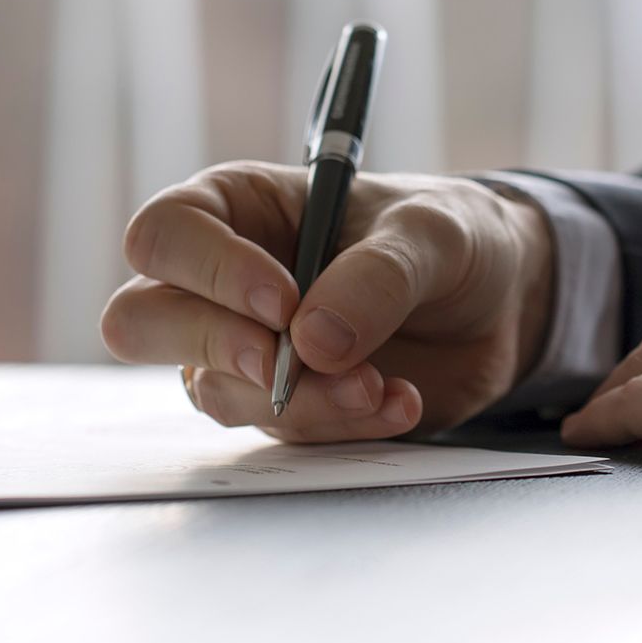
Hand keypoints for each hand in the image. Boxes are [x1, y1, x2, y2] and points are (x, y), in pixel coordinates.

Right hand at [100, 162, 551, 440]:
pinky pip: (282, 433)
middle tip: (287, 364)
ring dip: (300, 401)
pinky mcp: (285, 408)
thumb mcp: (432, 235)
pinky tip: (398, 402)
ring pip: (216, 393)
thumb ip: (377, 277)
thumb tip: (314, 343)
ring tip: (381, 385)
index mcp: (237, 209)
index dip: (207, 271)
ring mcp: (245, 352)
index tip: (282, 301)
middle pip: (141, 322)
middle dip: (212, 347)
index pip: (164, 236)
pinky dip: (342, 427)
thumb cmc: (449, 239)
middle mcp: (221, 283)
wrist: (500, 306)